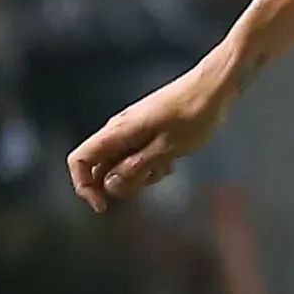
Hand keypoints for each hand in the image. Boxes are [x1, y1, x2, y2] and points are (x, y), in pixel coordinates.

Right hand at [68, 53, 240, 213]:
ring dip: (140, 174)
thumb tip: (110, 186)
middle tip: (149, 178)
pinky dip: (151, 164)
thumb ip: (136, 168)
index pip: (79, 160)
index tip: (104, 205)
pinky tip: (172, 159)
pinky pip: (138, 155)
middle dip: (120, 182)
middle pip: (100, 166)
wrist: (214, 87)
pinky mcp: (148, 130)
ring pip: (121, 163)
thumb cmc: (194, 113)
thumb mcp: (167, 148)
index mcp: (118, 131)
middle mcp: (119, 129)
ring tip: (167, 165)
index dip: (84, 187)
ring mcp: (133, 129)